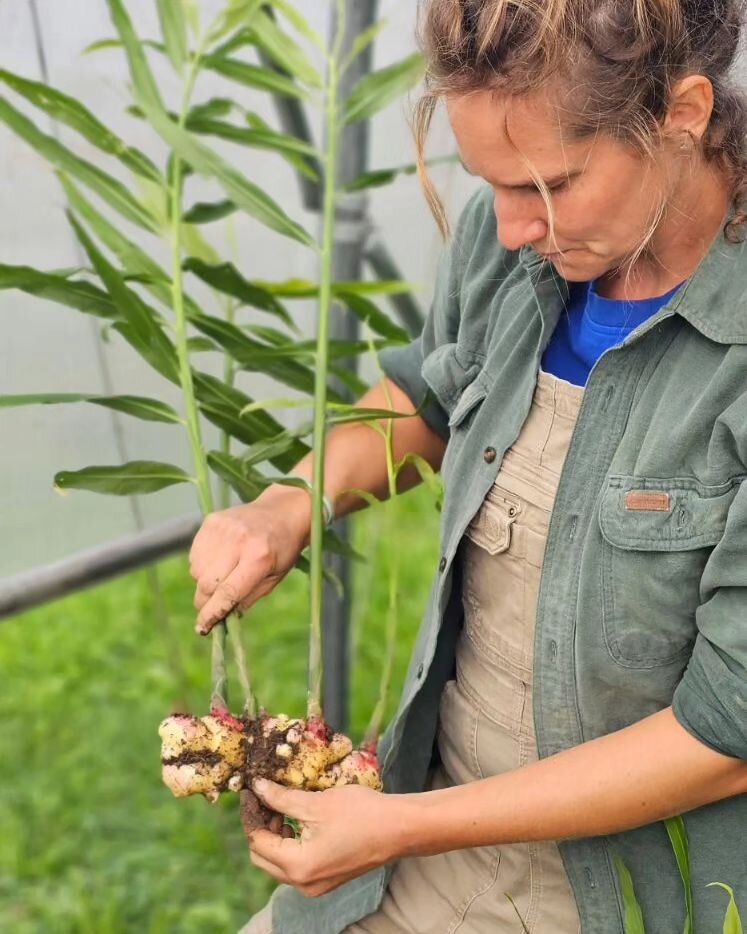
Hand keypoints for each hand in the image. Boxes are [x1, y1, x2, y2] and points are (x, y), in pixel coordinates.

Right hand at [189, 485, 311, 633]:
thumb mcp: (274, 578)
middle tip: (210, 607)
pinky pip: (194, 555)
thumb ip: (247, 598)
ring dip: (204, 583)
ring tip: (222, 576)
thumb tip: (221, 618)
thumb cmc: (282, 550)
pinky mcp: (211, 521)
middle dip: (205, 602)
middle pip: (207, 584)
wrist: (283, 511)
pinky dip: (201, 566)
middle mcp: (238, 541)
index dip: (212, 613)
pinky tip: (218, 562)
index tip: (202, 628)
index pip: (227, 592)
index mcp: (259, 558)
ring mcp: (223, 529)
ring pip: (197, 571)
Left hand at [245, 779, 408, 897]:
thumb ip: (282, 798)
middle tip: (268, 799)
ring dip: (276, 836)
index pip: (258, 842)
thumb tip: (257, 788)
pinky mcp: (327, 880)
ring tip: (285, 807)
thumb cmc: (361, 813)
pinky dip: (292, 844)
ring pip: (279, 863)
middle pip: (264, 857)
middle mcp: (303, 883)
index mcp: (298, 865)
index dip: (252, 815)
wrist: (400, 829)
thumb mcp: (316, 803)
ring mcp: (316, 885)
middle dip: (261, 828)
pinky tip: (301, 821)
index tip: (252, 791)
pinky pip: (297, 865)